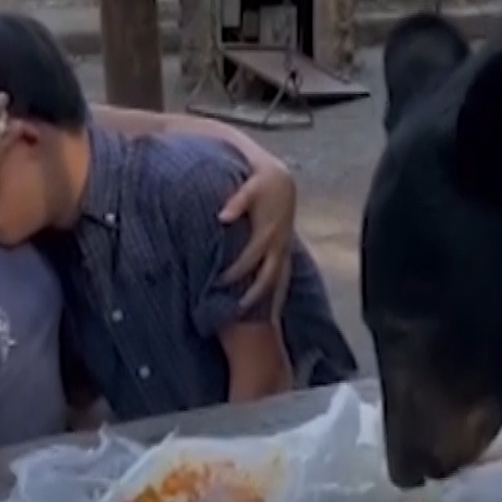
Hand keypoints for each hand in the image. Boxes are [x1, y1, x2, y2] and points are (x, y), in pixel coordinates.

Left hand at [218, 154, 296, 307]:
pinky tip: (273, 309)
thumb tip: (222, 218)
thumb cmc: (262, 180)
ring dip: (270, 300)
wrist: (282, 179)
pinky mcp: (285, 250)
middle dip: (252, 296)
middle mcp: (278, 245)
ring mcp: (284, 249)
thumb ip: (237, 201)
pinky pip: (282, 276)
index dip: (233, 274)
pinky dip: (277, 293)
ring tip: (261, 322)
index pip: (249, 259)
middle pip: (267, 278)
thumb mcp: (251, 185)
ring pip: (279, 281)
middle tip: (234, 312)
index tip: (217, 284)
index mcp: (267, 232)